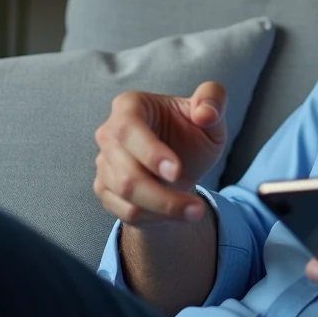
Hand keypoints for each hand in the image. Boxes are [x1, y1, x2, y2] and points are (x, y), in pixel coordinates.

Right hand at [93, 82, 226, 228]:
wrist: (181, 165)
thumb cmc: (191, 132)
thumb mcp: (212, 113)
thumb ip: (213, 100)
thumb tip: (205, 113)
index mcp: (130, 106)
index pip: (127, 128)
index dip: (149, 152)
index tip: (176, 171)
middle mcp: (109, 133)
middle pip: (126, 172)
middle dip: (161, 194)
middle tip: (196, 207)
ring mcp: (104, 163)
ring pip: (126, 195)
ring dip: (164, 208)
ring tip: (195, 211)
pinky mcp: (105, 188)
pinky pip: (125, 211)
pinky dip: (154, 217)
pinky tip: (177, 212)